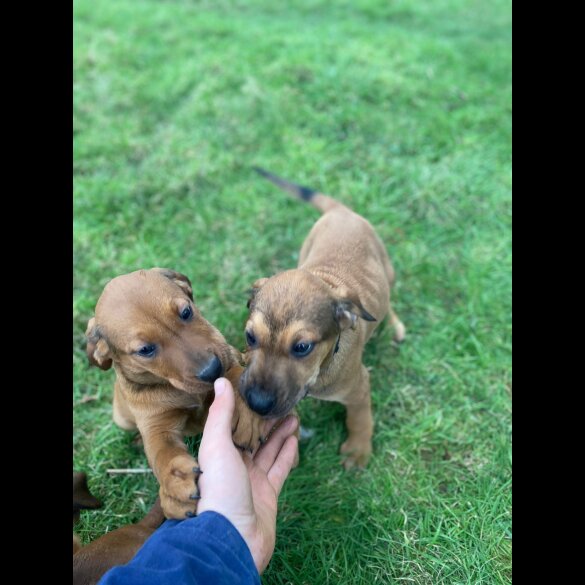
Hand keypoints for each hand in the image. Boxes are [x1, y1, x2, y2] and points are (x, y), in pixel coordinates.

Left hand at [196, 377, 298, 573]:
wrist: (232, 539)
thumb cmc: (219, 490)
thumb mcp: (216, 446)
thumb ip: (221, 413)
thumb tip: (220, 381)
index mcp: (218, 454)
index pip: (233, 425)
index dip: (245, 409)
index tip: (258, 392)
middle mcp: (234, 466)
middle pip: (253, 437)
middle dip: (266, 420)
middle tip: (281, 402)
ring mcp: (252, 481)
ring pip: (268, 450)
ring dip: (280, 433)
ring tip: (293, 415)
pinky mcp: (268, 494)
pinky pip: (279, 469)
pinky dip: (287, 454)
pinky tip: (294, 439)